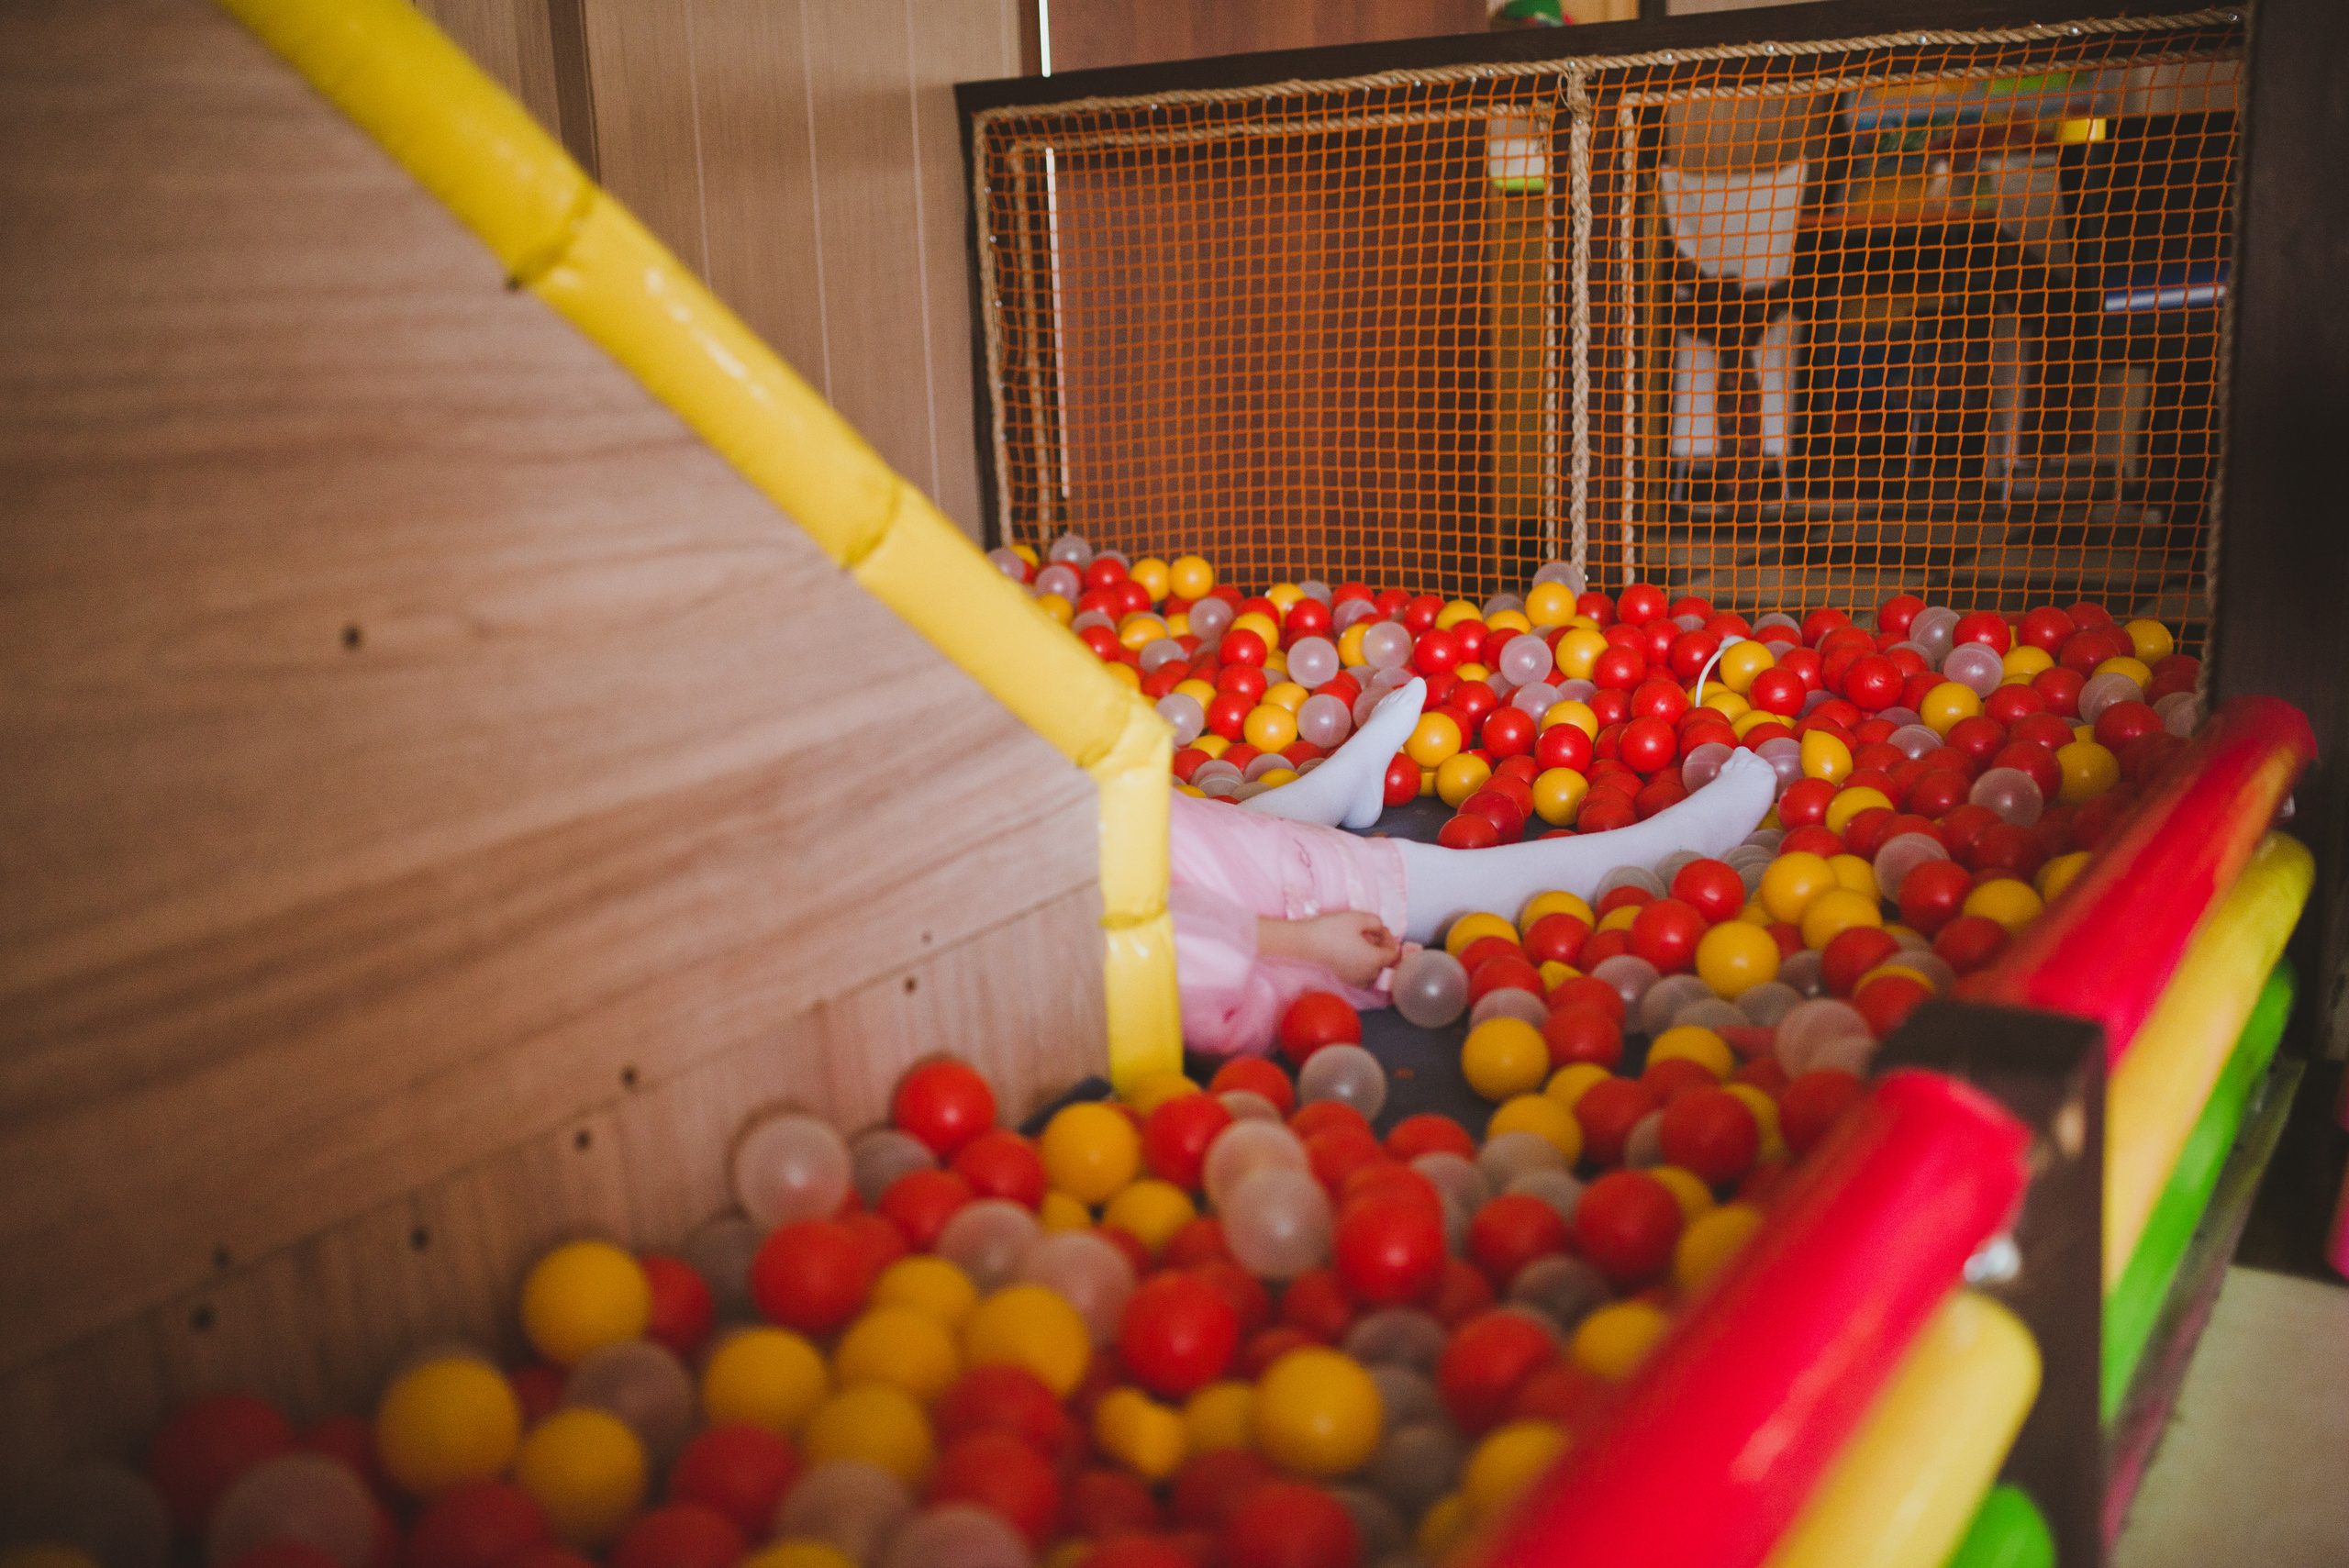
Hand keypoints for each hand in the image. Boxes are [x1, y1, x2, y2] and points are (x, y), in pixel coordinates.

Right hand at [1259, 911, 1400, 987]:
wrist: (1308, 942)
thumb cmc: (1333, 929)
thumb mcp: (1359, 918)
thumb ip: (1376, 921)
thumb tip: (1380, 929)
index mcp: (1374, 959)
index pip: (1393, 953)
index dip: (1389, 939)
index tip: (1378, 928)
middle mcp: (1368, 973)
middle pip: (1385, 964)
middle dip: (1381, 947)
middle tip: (1371, 933)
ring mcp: (1356, 978)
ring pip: (1375, 973)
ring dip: (1374, 960)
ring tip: (1364, 946)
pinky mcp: (1345, 979)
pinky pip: (1363, 979)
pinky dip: (1364, 970)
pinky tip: (1356, 958)